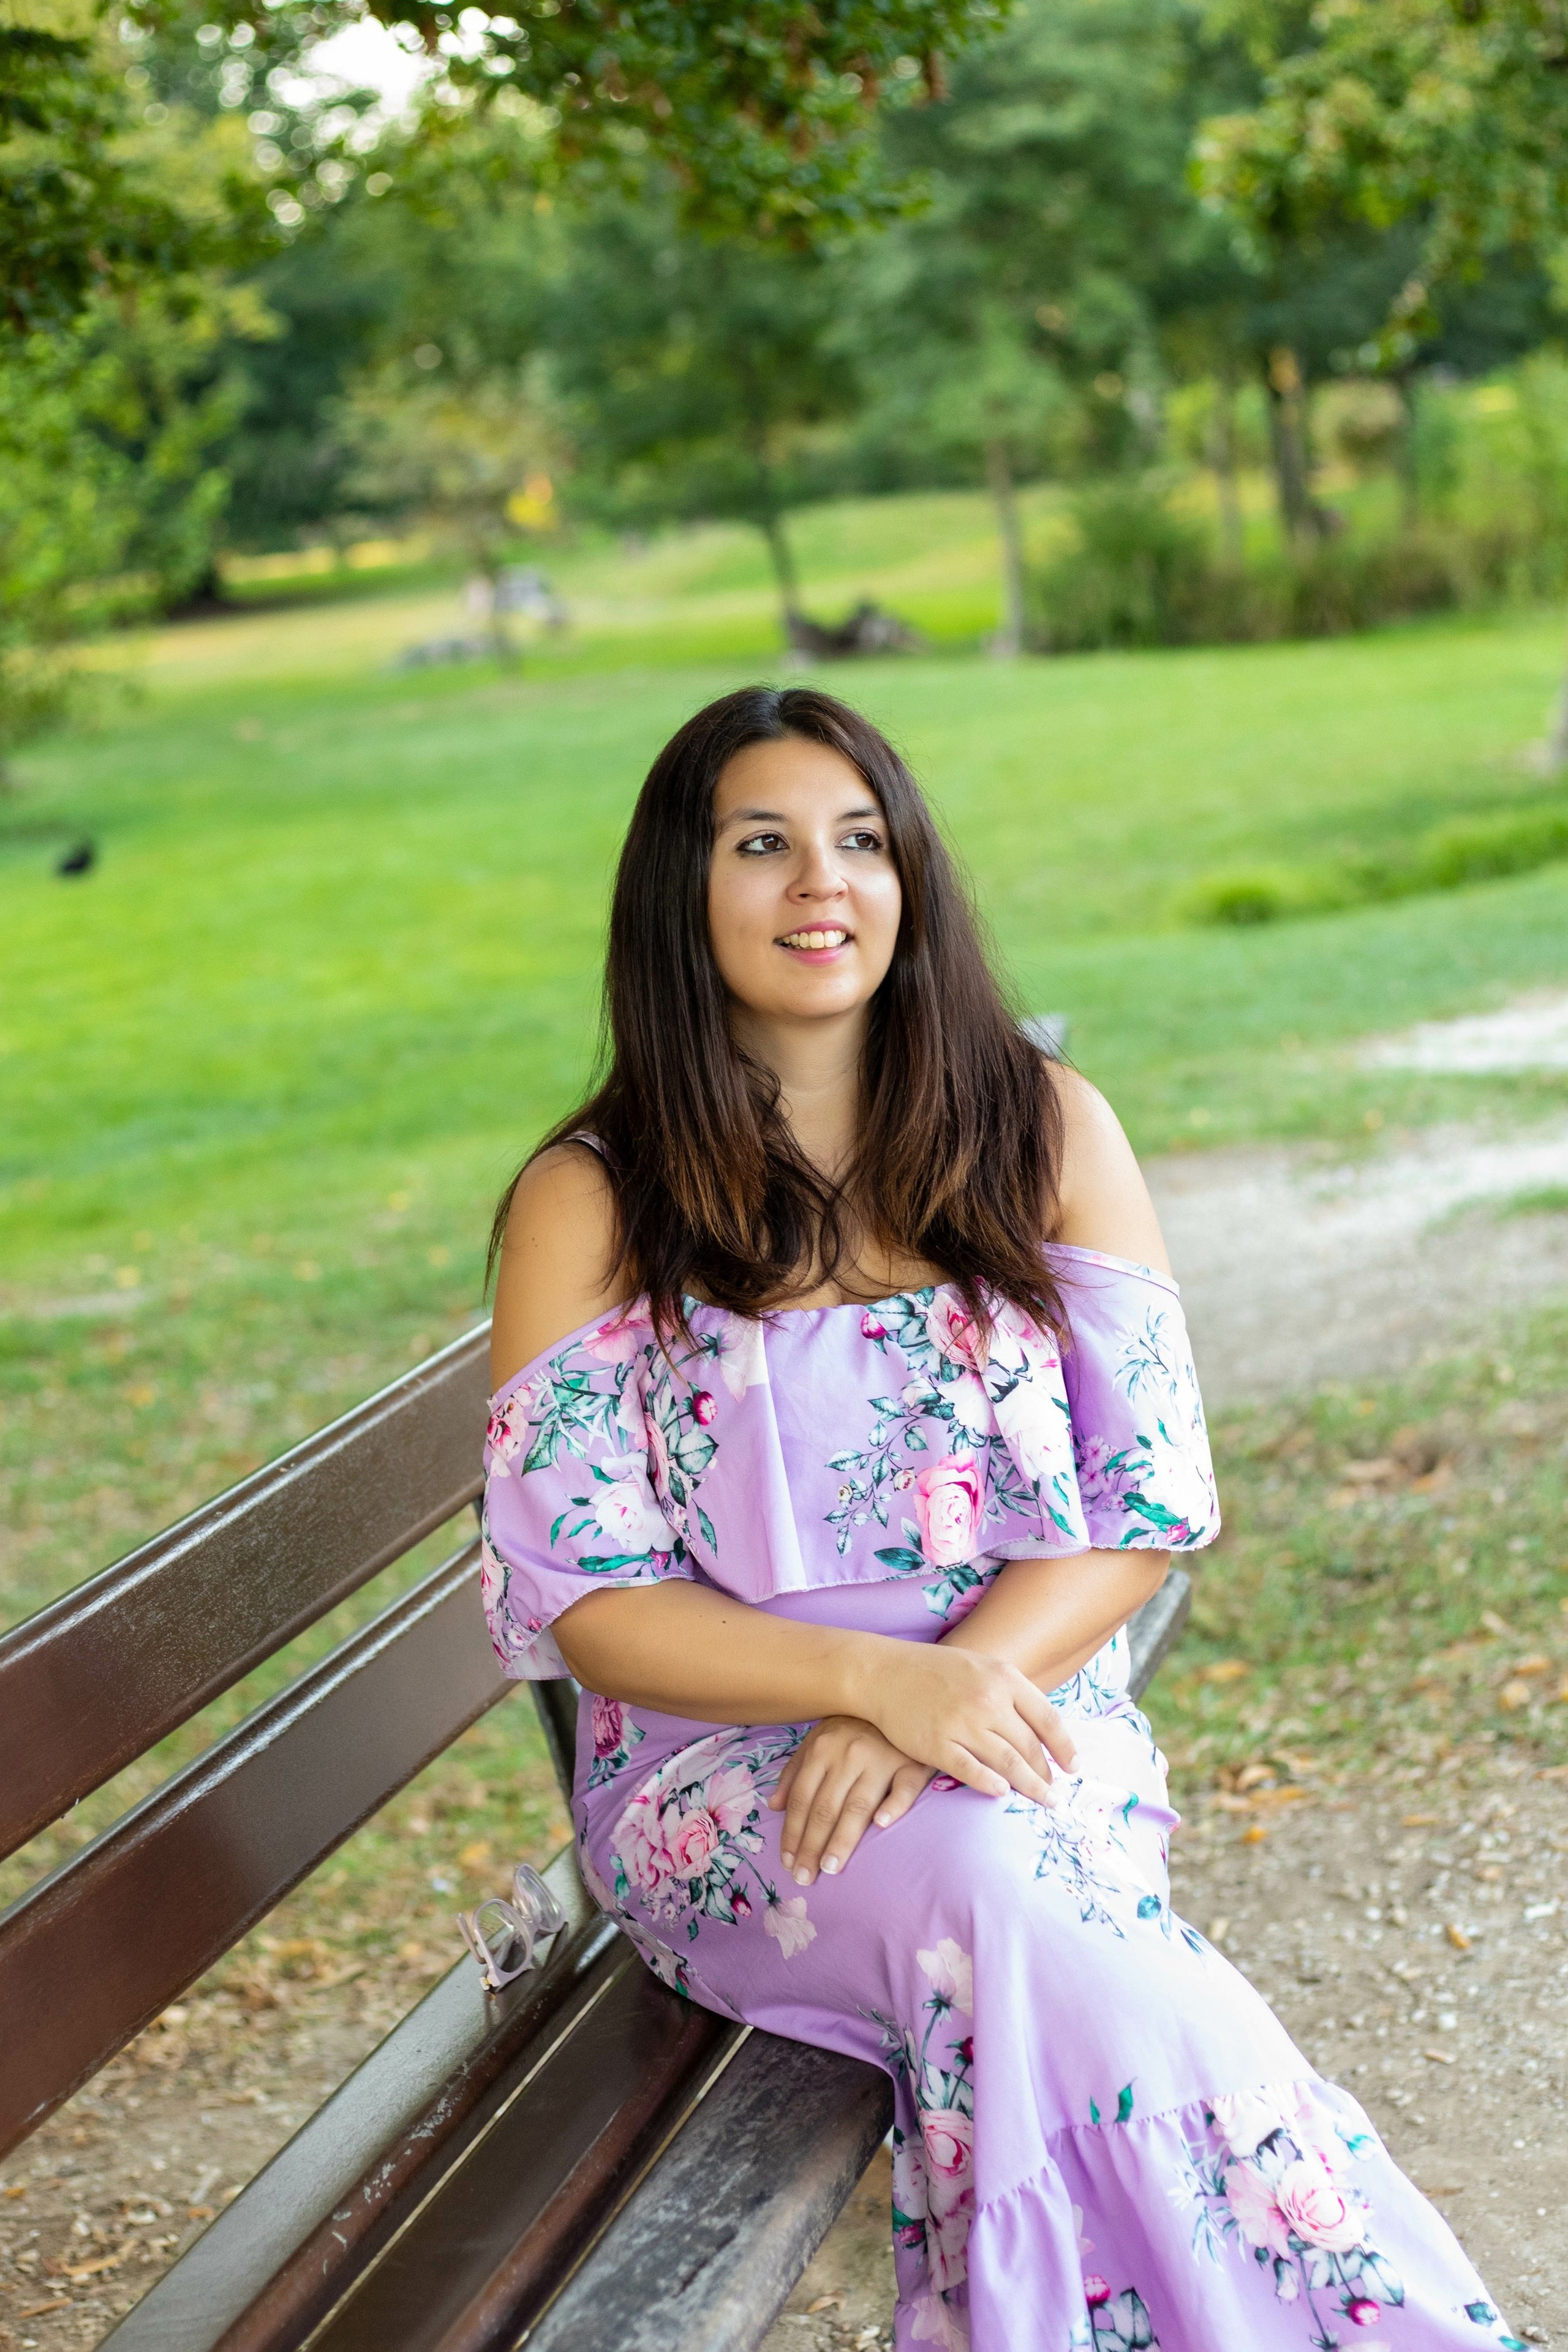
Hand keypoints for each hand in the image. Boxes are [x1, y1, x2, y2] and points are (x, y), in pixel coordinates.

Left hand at [768, 1717, 933, 1885]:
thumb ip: (795, 1772)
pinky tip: (881, 1825)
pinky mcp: (912, 1764)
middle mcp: (849, 1754)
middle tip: (805, 1877)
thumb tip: (773, 1806)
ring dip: (842, 1838)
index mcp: (822, 1749)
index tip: (788, 1863)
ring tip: (830, 1867)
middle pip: (826, 1807)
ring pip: (858, 1804)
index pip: (803, 1799)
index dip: (793, 1832)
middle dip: (812, 1845)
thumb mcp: (818, 1741)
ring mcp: (881, 1758)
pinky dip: (893, 1805)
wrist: (900, 1700)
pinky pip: (904, 1788)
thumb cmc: (855, 1728)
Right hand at [860, 1640, 1076, 1804]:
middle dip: (1047, 1775)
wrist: (885, 1673)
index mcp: (1003, 1678)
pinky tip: (1002, 1793)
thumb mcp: (981, 1667)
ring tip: (1044, 1801)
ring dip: (1031, 1787)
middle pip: (1029, 1747)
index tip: (1073, 1768)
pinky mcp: (937, 1745)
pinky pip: (972, 1772)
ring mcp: (962, 1723)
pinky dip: (991, 1785)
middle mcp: (987, 1700)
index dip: (1064, 1747)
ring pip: (1008, 1763)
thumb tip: (1042, 1731)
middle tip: (1056, 1794)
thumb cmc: (937, 1671)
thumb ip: (1011, 1694)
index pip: (1047, 1719)